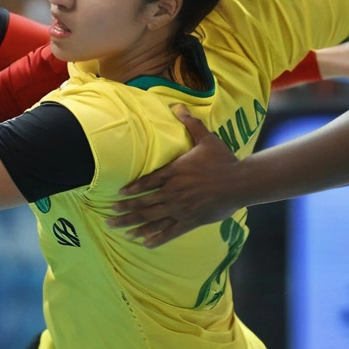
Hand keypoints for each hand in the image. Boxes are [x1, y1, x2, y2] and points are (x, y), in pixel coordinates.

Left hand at [107, 106, 243, 246]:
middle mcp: (173, 192)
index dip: (130, 190)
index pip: (146, 183)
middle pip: (143, 204)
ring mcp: (181, 208)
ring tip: (118, 229)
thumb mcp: (206, 138)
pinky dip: (156, 238)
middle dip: (123, 212)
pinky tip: (144, 243)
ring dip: (133, 225)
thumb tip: (178, 106)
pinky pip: (169, 231)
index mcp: (174, 173)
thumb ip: (190, 124)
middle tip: (108, 218)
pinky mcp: (190, 221)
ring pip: (152, 219)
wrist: (240, 182)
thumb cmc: (223, 160)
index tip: (117, 195)